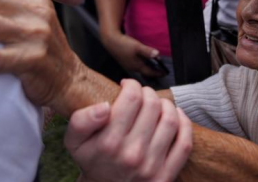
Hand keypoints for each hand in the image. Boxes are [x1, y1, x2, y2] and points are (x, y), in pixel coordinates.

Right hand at [66, 80, 192, 181]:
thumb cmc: (92, 160)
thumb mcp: (74, 141)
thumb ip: (82, 120)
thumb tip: (105, 107)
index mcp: (109, 143)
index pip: (132, 99)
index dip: (132, 85)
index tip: (128, 85)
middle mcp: (132, 155)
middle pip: (152, 106)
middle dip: (148, 92)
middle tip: (142, 94)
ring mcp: (151, 166)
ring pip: (170, 120)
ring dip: (166, 105)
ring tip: (157, 104)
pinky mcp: (166, 176)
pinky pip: (184, 143)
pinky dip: (184, 124)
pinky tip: (175, 116)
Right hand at [101, 32, 164, 77]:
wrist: (110, 41)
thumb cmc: (123, 44)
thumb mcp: (137, 46)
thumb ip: (147, 51)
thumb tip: (158, 55)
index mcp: (136, 66)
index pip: (150, 73)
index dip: (158, 73)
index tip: (165, 73)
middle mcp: (132, 68)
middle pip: (145, 72)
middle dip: (153, 72)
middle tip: (161, 70)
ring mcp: (128, 65)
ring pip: (141, 69)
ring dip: (148, 68)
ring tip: (155, 65)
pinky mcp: (126, 61)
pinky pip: (137, 65)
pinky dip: (143, 64)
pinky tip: (144, 60)